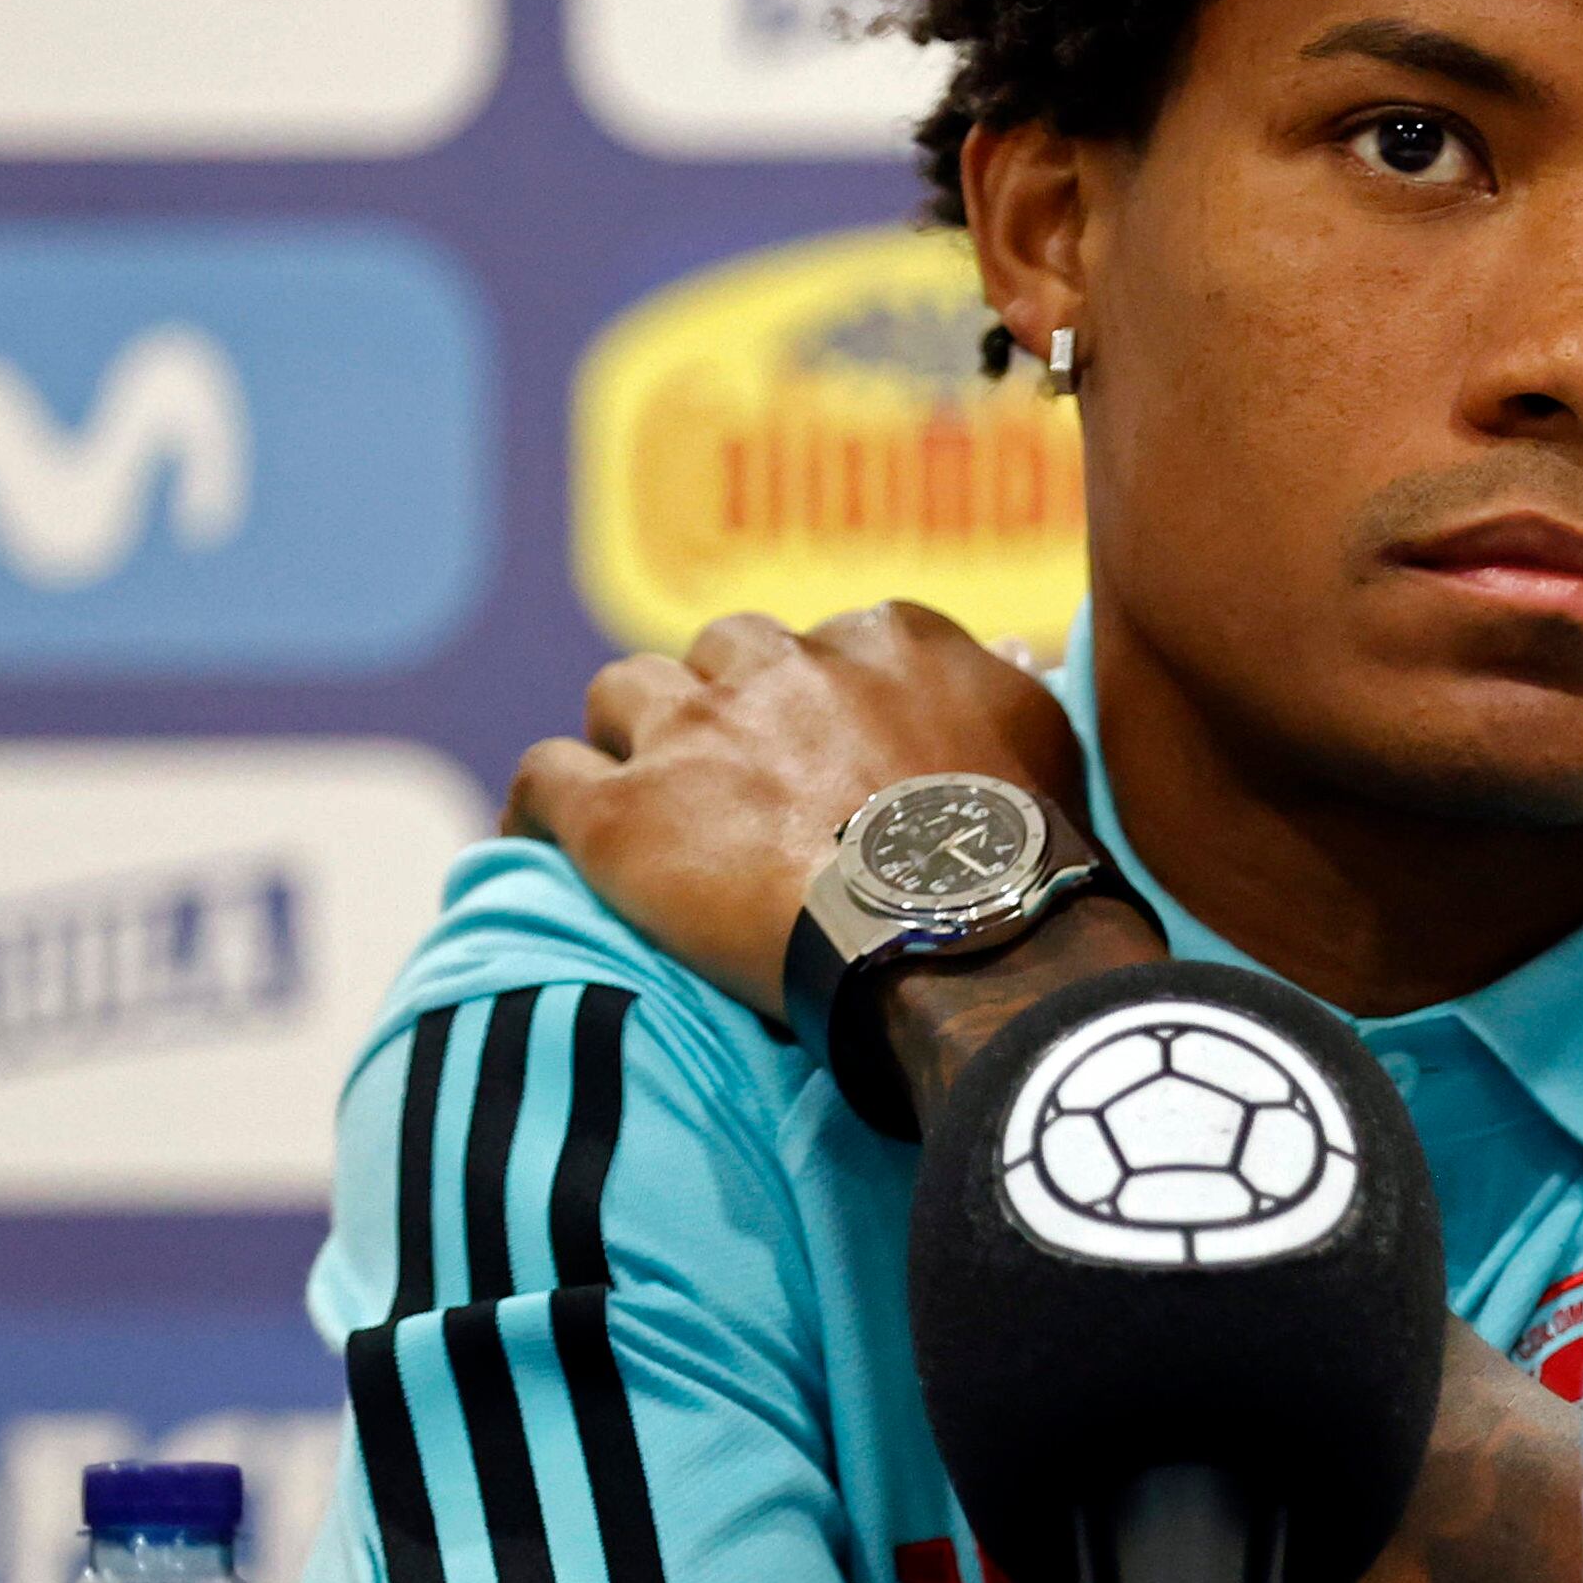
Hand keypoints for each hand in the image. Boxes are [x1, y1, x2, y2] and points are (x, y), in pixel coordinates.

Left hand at [506, 602, 1095, 1015]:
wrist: (960, 944)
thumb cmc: (1018, 858)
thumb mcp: (1045, 741)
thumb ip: (1007, 683)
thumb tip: (1010, 648)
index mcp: (882, 639)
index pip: (824, 640)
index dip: (816, 698)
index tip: (822, 750)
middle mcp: (780, 664)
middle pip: (718, 652)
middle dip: (721, 700)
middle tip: (734, 776)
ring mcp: (694, 734)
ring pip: (623, 693)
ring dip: (632, 736)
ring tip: (642, 794)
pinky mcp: (623, 816)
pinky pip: (545, 779)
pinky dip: (537, 804)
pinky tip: (537, 833)